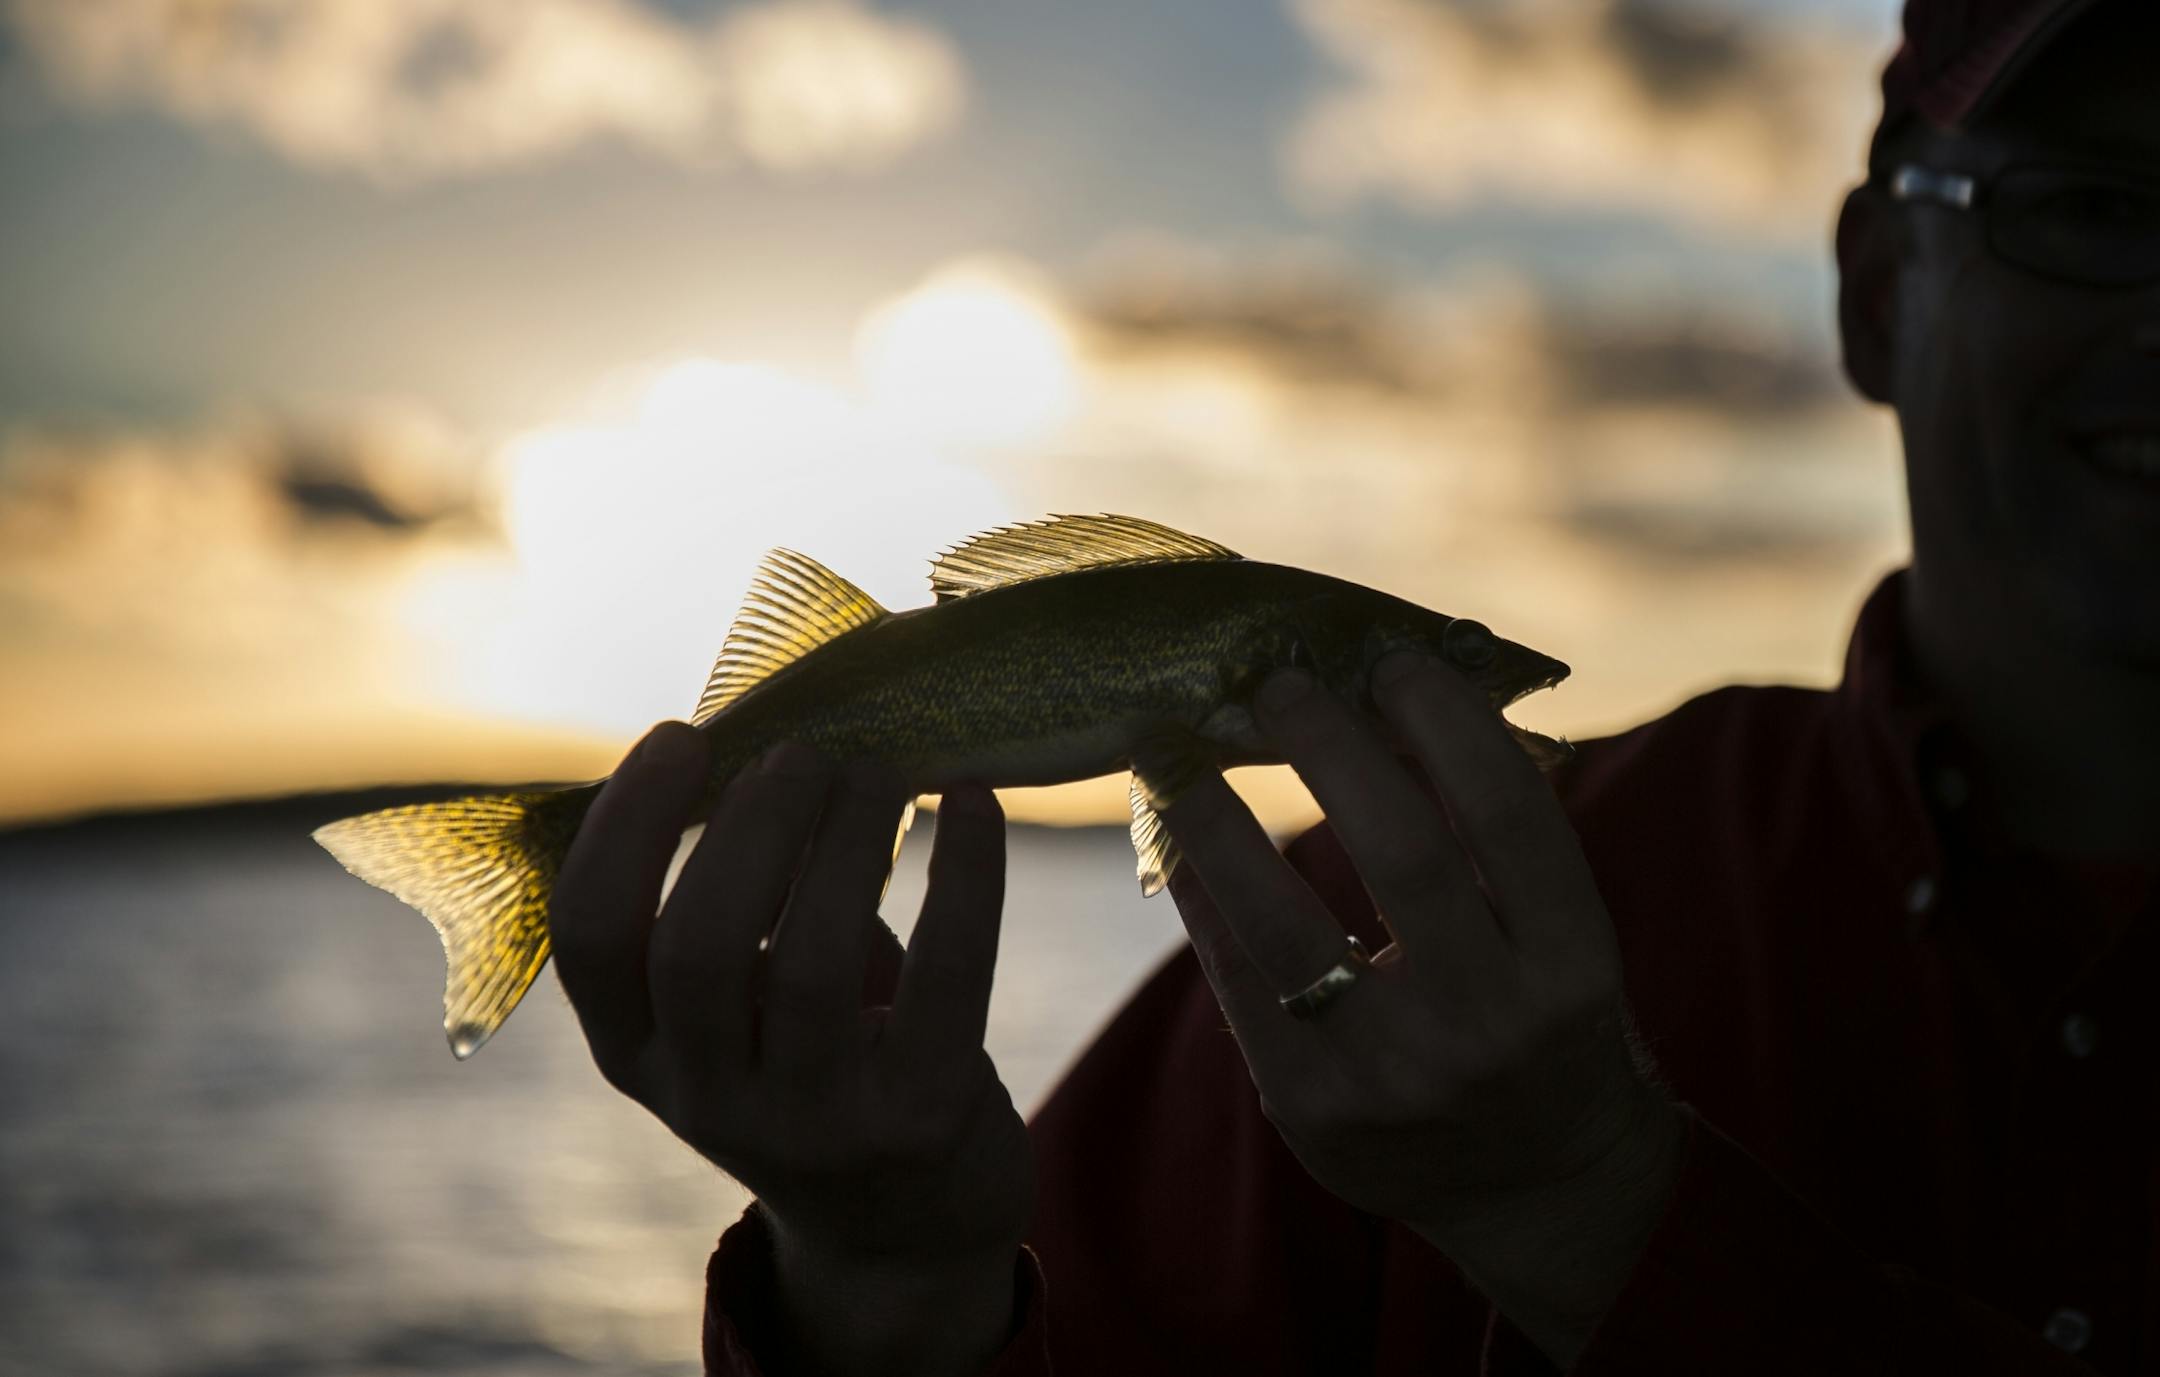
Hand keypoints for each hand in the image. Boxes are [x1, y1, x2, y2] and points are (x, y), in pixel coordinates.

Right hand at [550, 723, 1032, 1376]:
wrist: (906, 1223)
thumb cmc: (813, 1060)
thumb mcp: (736, 1004)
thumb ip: (730, 898)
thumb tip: (767, 734)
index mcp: (637, 1052)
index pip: (587, 936)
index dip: (627, 824)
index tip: (684, 735)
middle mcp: (708, 1099)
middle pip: (697, 950)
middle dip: (752, 826)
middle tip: (804, 753)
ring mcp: (815, 1124)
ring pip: (812, 964)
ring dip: (848, 840)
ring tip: (882, 771)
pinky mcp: (920, 1122)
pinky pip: (947, 977)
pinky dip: (967, 873)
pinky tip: (978, 804)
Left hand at [1159, 654, 1683, 1363]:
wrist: (1543, 1192)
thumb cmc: (1547, 1019)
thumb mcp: (1560, 938)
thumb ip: (1496, 840)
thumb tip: (1387, 688)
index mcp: (1573, 965)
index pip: (1508, 815)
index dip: (1449, 722)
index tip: (1393, 659)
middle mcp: (1491, 1024)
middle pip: (1402, 851)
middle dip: (1330, 748)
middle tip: (1277, 680)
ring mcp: (1396, 1077)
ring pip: (1285, 925)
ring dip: (1219, 820)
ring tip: (1174, 750)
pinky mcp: (1314, 1112)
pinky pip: (1240, 984)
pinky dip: (1205, 900)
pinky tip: (1181, 843)